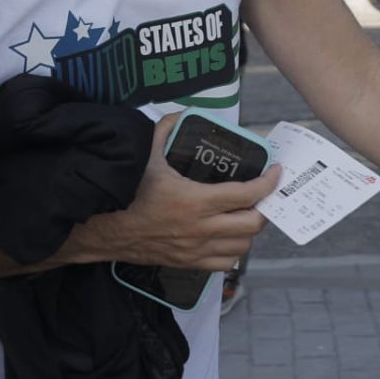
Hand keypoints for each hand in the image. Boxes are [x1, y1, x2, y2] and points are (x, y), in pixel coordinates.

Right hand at [75, 114, 281, 270]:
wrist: (105, 230)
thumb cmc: (127, 193)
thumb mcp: (145, 156)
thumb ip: (165, 130)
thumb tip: (181, 114)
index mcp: (194, 200)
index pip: (245, 194)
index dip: (267, 183)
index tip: (275, 171)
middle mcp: (200, 229)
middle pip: (252, 224)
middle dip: (264, 208)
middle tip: (263, 194)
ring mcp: (196, 249)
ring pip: (242, 246)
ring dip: (250, 229)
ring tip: (247, 212)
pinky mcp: (188, 263)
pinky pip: (224, 263)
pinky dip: (234, 250)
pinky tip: (229, 235)